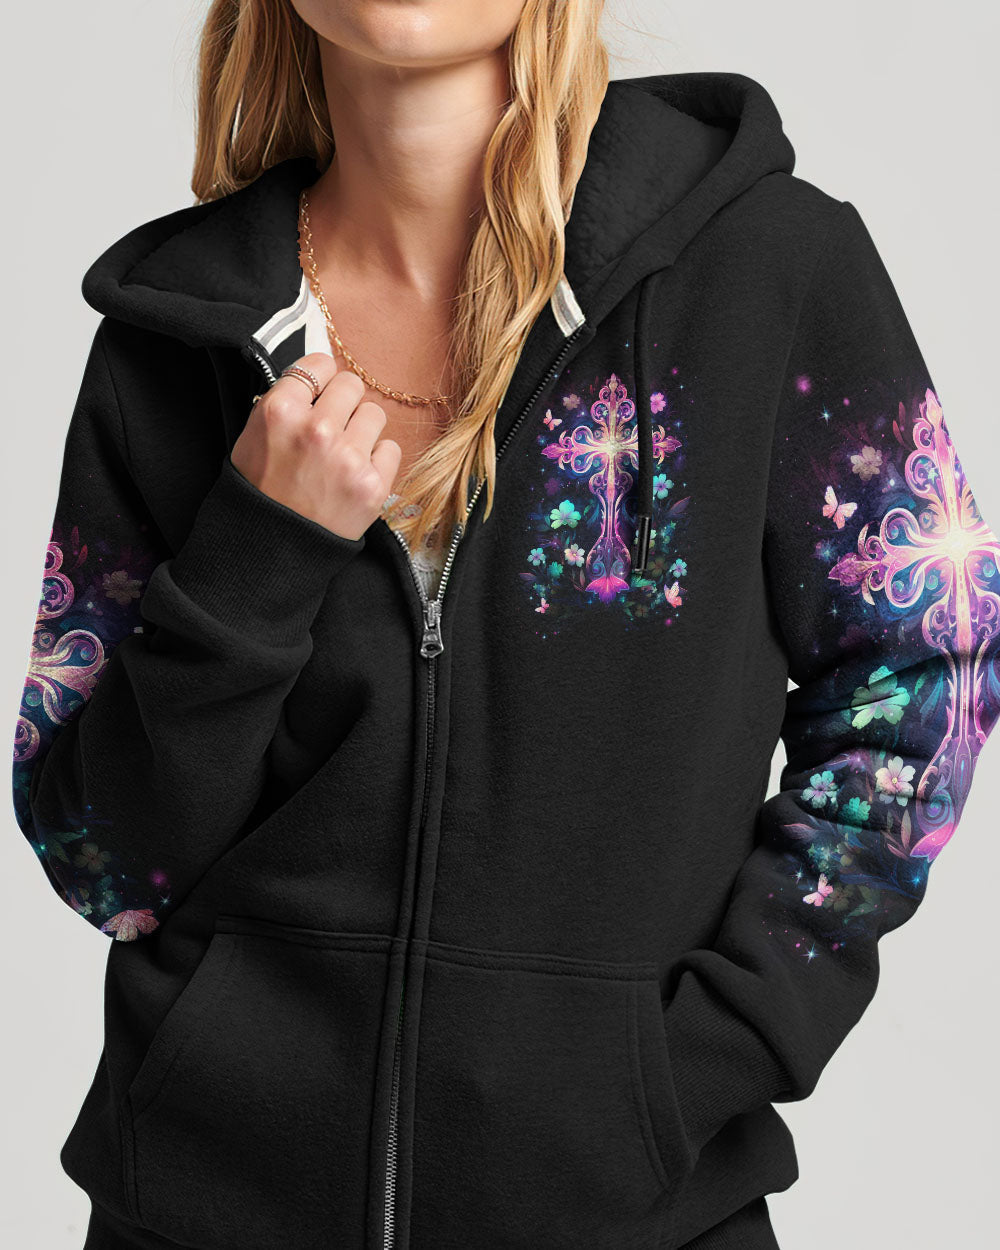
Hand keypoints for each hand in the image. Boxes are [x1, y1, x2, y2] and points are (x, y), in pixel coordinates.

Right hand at [231, 353, 401, 541]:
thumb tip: (320, 375)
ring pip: (375, 414)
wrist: (272, 549)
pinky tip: (355, 475)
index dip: (322, 379)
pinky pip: (391, 448)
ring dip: (362, 430)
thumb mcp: (254, 436)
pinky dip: (377, 460)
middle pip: (352, 385)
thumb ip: (286, 401)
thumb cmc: (261, 491)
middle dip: (344, 403)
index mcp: (280, 411)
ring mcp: (347, 458)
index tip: (321, 393)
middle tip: (333, 428)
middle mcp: (316, 429)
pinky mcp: (372, 485)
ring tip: (343, 454)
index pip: (320, 363)